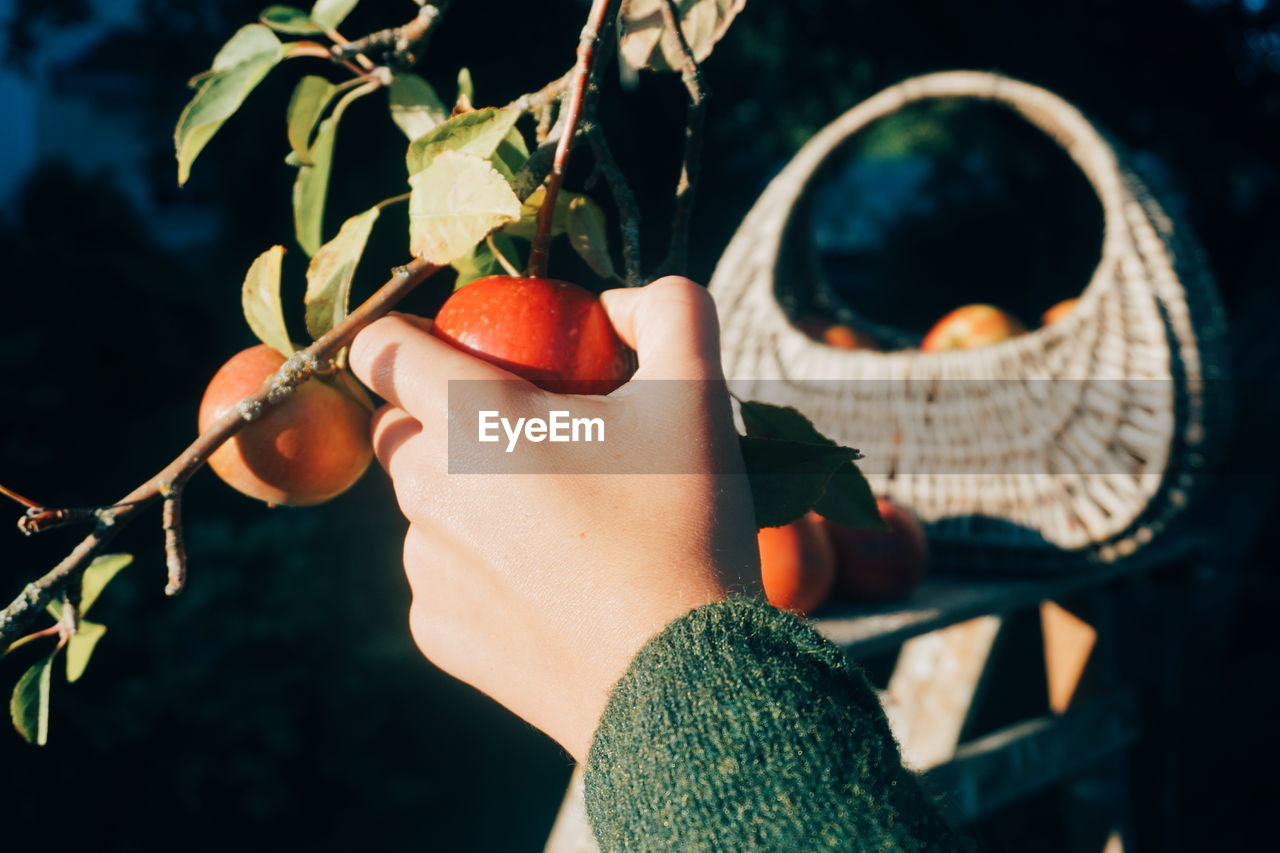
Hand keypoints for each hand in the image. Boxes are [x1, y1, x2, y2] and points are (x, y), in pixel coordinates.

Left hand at [348, 277, 760, 760]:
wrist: (682, 678)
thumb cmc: (685, 523)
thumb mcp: (699, 394)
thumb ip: (669, 311)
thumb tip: (623, 303)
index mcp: (470, 418)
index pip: (383, 348)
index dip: (409, 337)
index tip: (455, 349)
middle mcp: (424, 488)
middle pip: (402, 428)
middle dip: (448, 420)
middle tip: (536, 440)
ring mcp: (423, 568)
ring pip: (424, 505)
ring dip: (466, 495)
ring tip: (557, 522)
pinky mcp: (436, 632)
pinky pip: (444, 576)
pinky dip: (481, 568)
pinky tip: (550, 586)